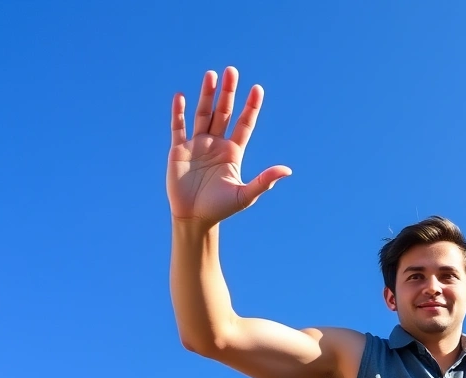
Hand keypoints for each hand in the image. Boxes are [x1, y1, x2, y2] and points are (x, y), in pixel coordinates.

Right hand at [167, 67, 290, 224]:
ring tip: (212, 75)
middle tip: (232, 70)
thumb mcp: (245, 195)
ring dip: (206, 95)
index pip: (244, 123)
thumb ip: (264, 181)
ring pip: (203, 114)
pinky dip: (179, 112)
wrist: (195, 218)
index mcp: (234, 151)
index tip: (257, 89)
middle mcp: (216, 144)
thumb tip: (288, 171)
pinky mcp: (178, 150)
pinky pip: (178, 127)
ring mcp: (197, 145)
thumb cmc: (221, 208)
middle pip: (223, 112)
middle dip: (228, 92)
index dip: (250, 106)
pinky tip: (181, 97)